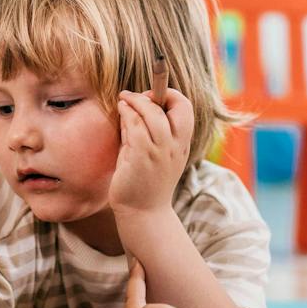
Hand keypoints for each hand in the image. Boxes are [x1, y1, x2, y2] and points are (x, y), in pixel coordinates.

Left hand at [109, 88, 191, 216]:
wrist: (143, 213)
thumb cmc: (145, 182)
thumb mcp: (154, 154)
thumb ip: (148, 131)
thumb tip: (132, 106)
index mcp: (182, 144)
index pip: (186, 109)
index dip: (170, 96)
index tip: (152, 96)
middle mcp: (175, 146)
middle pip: (176, 107)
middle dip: (155, 94)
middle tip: (136, 96)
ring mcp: (160, 151)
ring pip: (153, 114)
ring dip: (137, 101)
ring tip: (124, 99)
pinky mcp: (141, 156)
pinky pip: (136, 126)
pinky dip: (128, 113)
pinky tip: (120, 110)